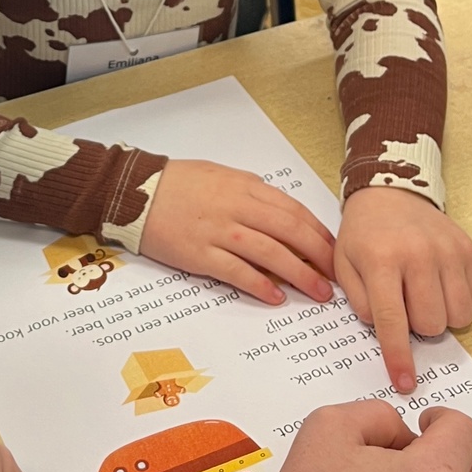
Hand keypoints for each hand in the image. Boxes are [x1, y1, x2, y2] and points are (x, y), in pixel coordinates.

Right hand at [141, 159, 335, 304]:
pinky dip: (260, 285)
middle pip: (290, 232)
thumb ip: (251, 192)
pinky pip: (237, 272)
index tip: (334, 250)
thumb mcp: (221, 175)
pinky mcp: (199, 254)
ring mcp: (218, 232)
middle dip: (319, 256)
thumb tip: (280, 212)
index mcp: (244, 187)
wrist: (135, 191)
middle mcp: (237, 208)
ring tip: (318, 292)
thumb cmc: (177, 182)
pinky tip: (276, 297)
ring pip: (270, 254)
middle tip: (336, 276)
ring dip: (299, 275)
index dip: (318, 233)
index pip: (293, 211)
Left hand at [334, 186, 471, 392]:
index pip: (392, 320)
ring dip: (439, 317)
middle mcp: (418, 254)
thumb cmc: (364, 234)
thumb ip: (360, 301)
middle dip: (416, 326)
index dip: (398, 356)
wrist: (390, 192)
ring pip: (457, 316)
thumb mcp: (344, 264)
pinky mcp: (468, 249)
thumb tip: (384, 331)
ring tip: (421, 295)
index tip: (404, 383)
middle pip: (430, 323)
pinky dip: (457, 303)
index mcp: (381, 259)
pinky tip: (438, 285)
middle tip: (403, 304)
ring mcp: (448, 250)